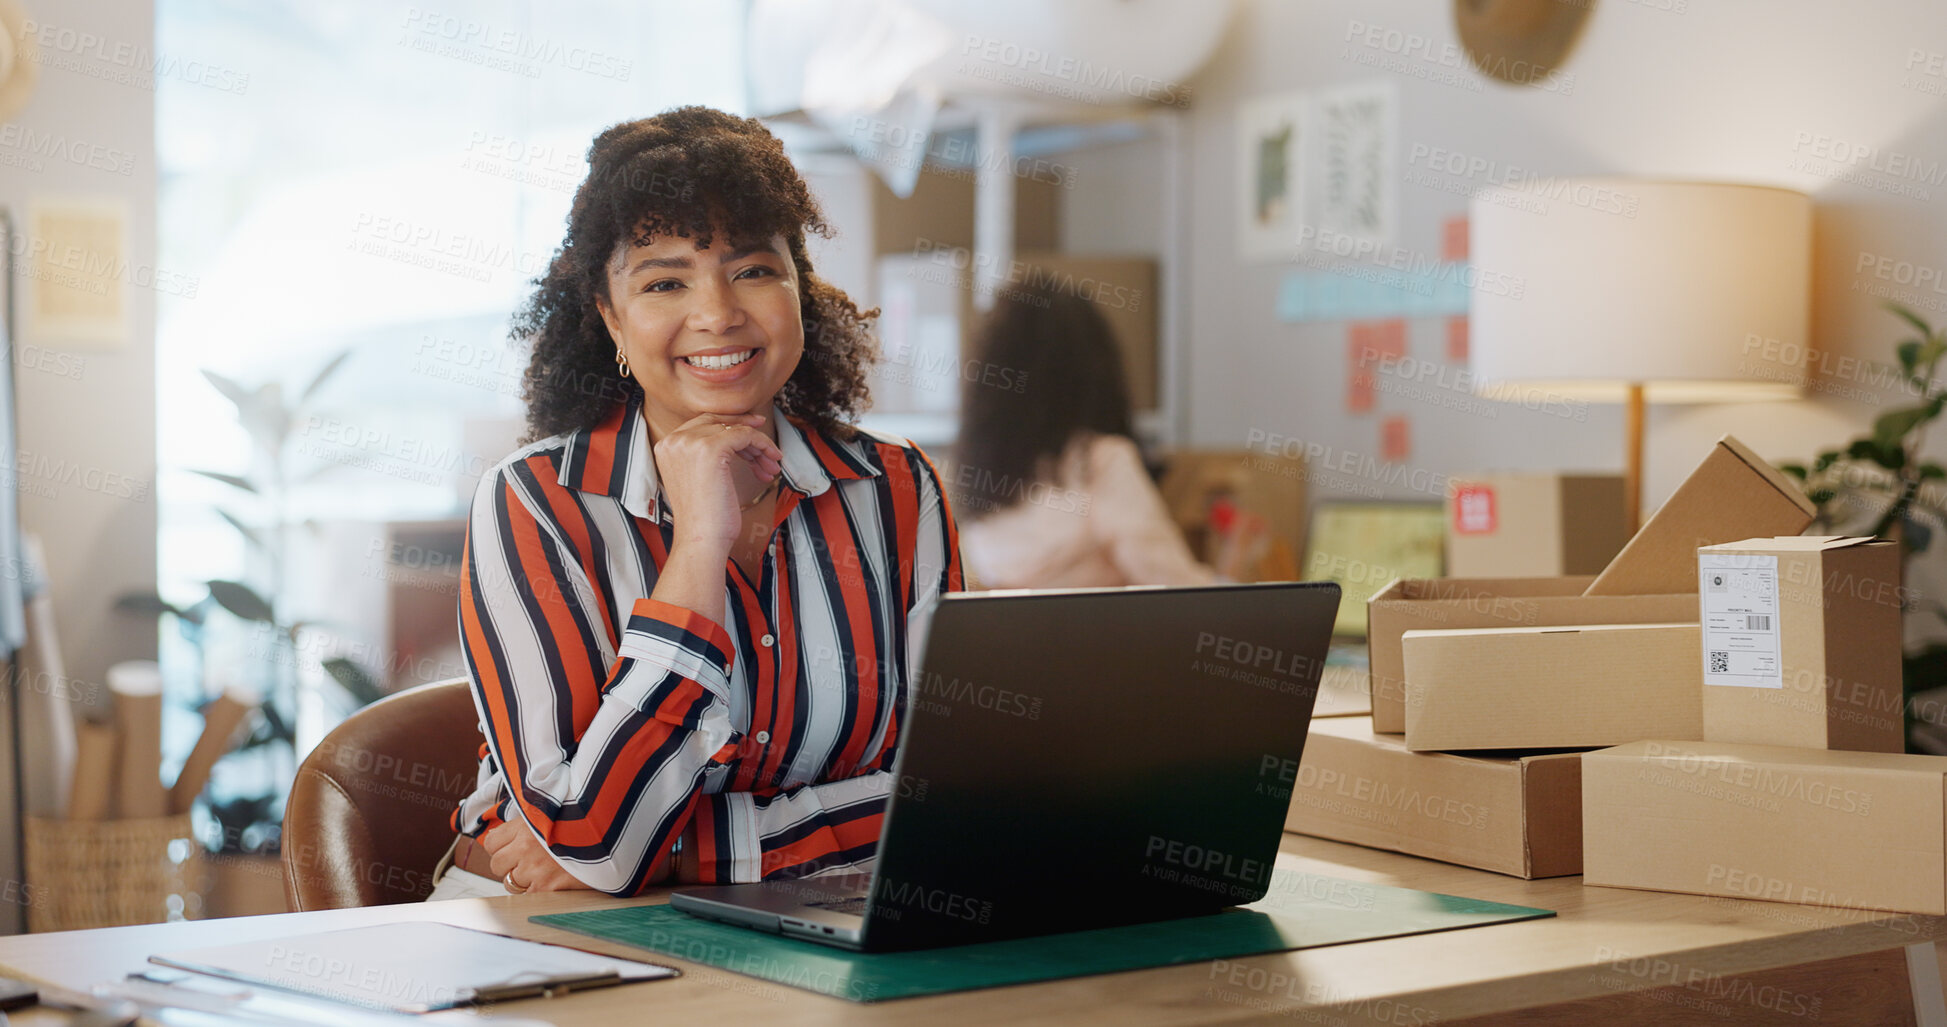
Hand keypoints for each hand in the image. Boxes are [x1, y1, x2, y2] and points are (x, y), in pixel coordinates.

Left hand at [482, 820, 591, 893]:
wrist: (614, 839)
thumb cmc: (588, 823)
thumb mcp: (557, 811)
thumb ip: (532, 819)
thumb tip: (506, 832)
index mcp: (527, 825)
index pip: (492, 841)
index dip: (501, 845)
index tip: (511, 846)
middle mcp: (526, 848)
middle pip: (496, 864)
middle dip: (508, 864)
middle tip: (525, 860)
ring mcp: (535, 871)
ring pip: (511, 883)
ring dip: (523, 879)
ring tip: (542, 871)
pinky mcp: (547, 889)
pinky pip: (528, 896)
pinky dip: (537, 891)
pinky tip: (552, 881)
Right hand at [652, 413, 783, 553]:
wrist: (701, 540)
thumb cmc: (704, 520)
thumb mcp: (699, 478)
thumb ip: (705, 456)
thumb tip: (735, 439)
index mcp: (667, 447)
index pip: (702, 424)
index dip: (730, 426)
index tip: (753, 430)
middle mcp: (674, 440)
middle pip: (718, 422)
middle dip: (746, 431)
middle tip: (767, 443)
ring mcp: (690, 442)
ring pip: (734, 429)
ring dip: (758, 446)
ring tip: (769, 466)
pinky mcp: (710, 448)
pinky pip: (745, 435)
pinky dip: (762, 446)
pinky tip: (769, 462)